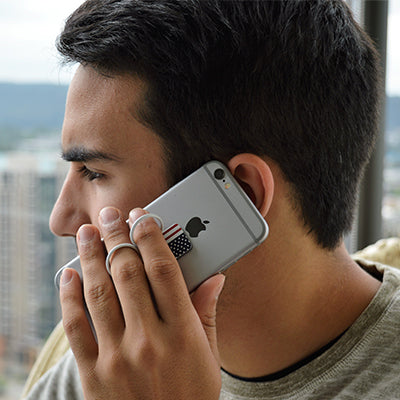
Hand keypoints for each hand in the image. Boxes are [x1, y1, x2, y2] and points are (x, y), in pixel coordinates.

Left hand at [59, 207, 224, 399]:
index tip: (143, 216)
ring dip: (91, 257)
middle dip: (118, 237)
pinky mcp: (93, 374)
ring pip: (100, 293)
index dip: (152, 237)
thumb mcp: (209, 355)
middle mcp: (149, 341)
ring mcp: (117, 358)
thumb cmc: (191, 395)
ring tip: (88, 232)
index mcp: (183, 333)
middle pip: (129, 274)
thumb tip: (215, 276)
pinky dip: (69, 297)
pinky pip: (76, 328)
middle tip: (111, 215)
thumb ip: (207, 312)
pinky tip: (68, 273)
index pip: (164, 270)